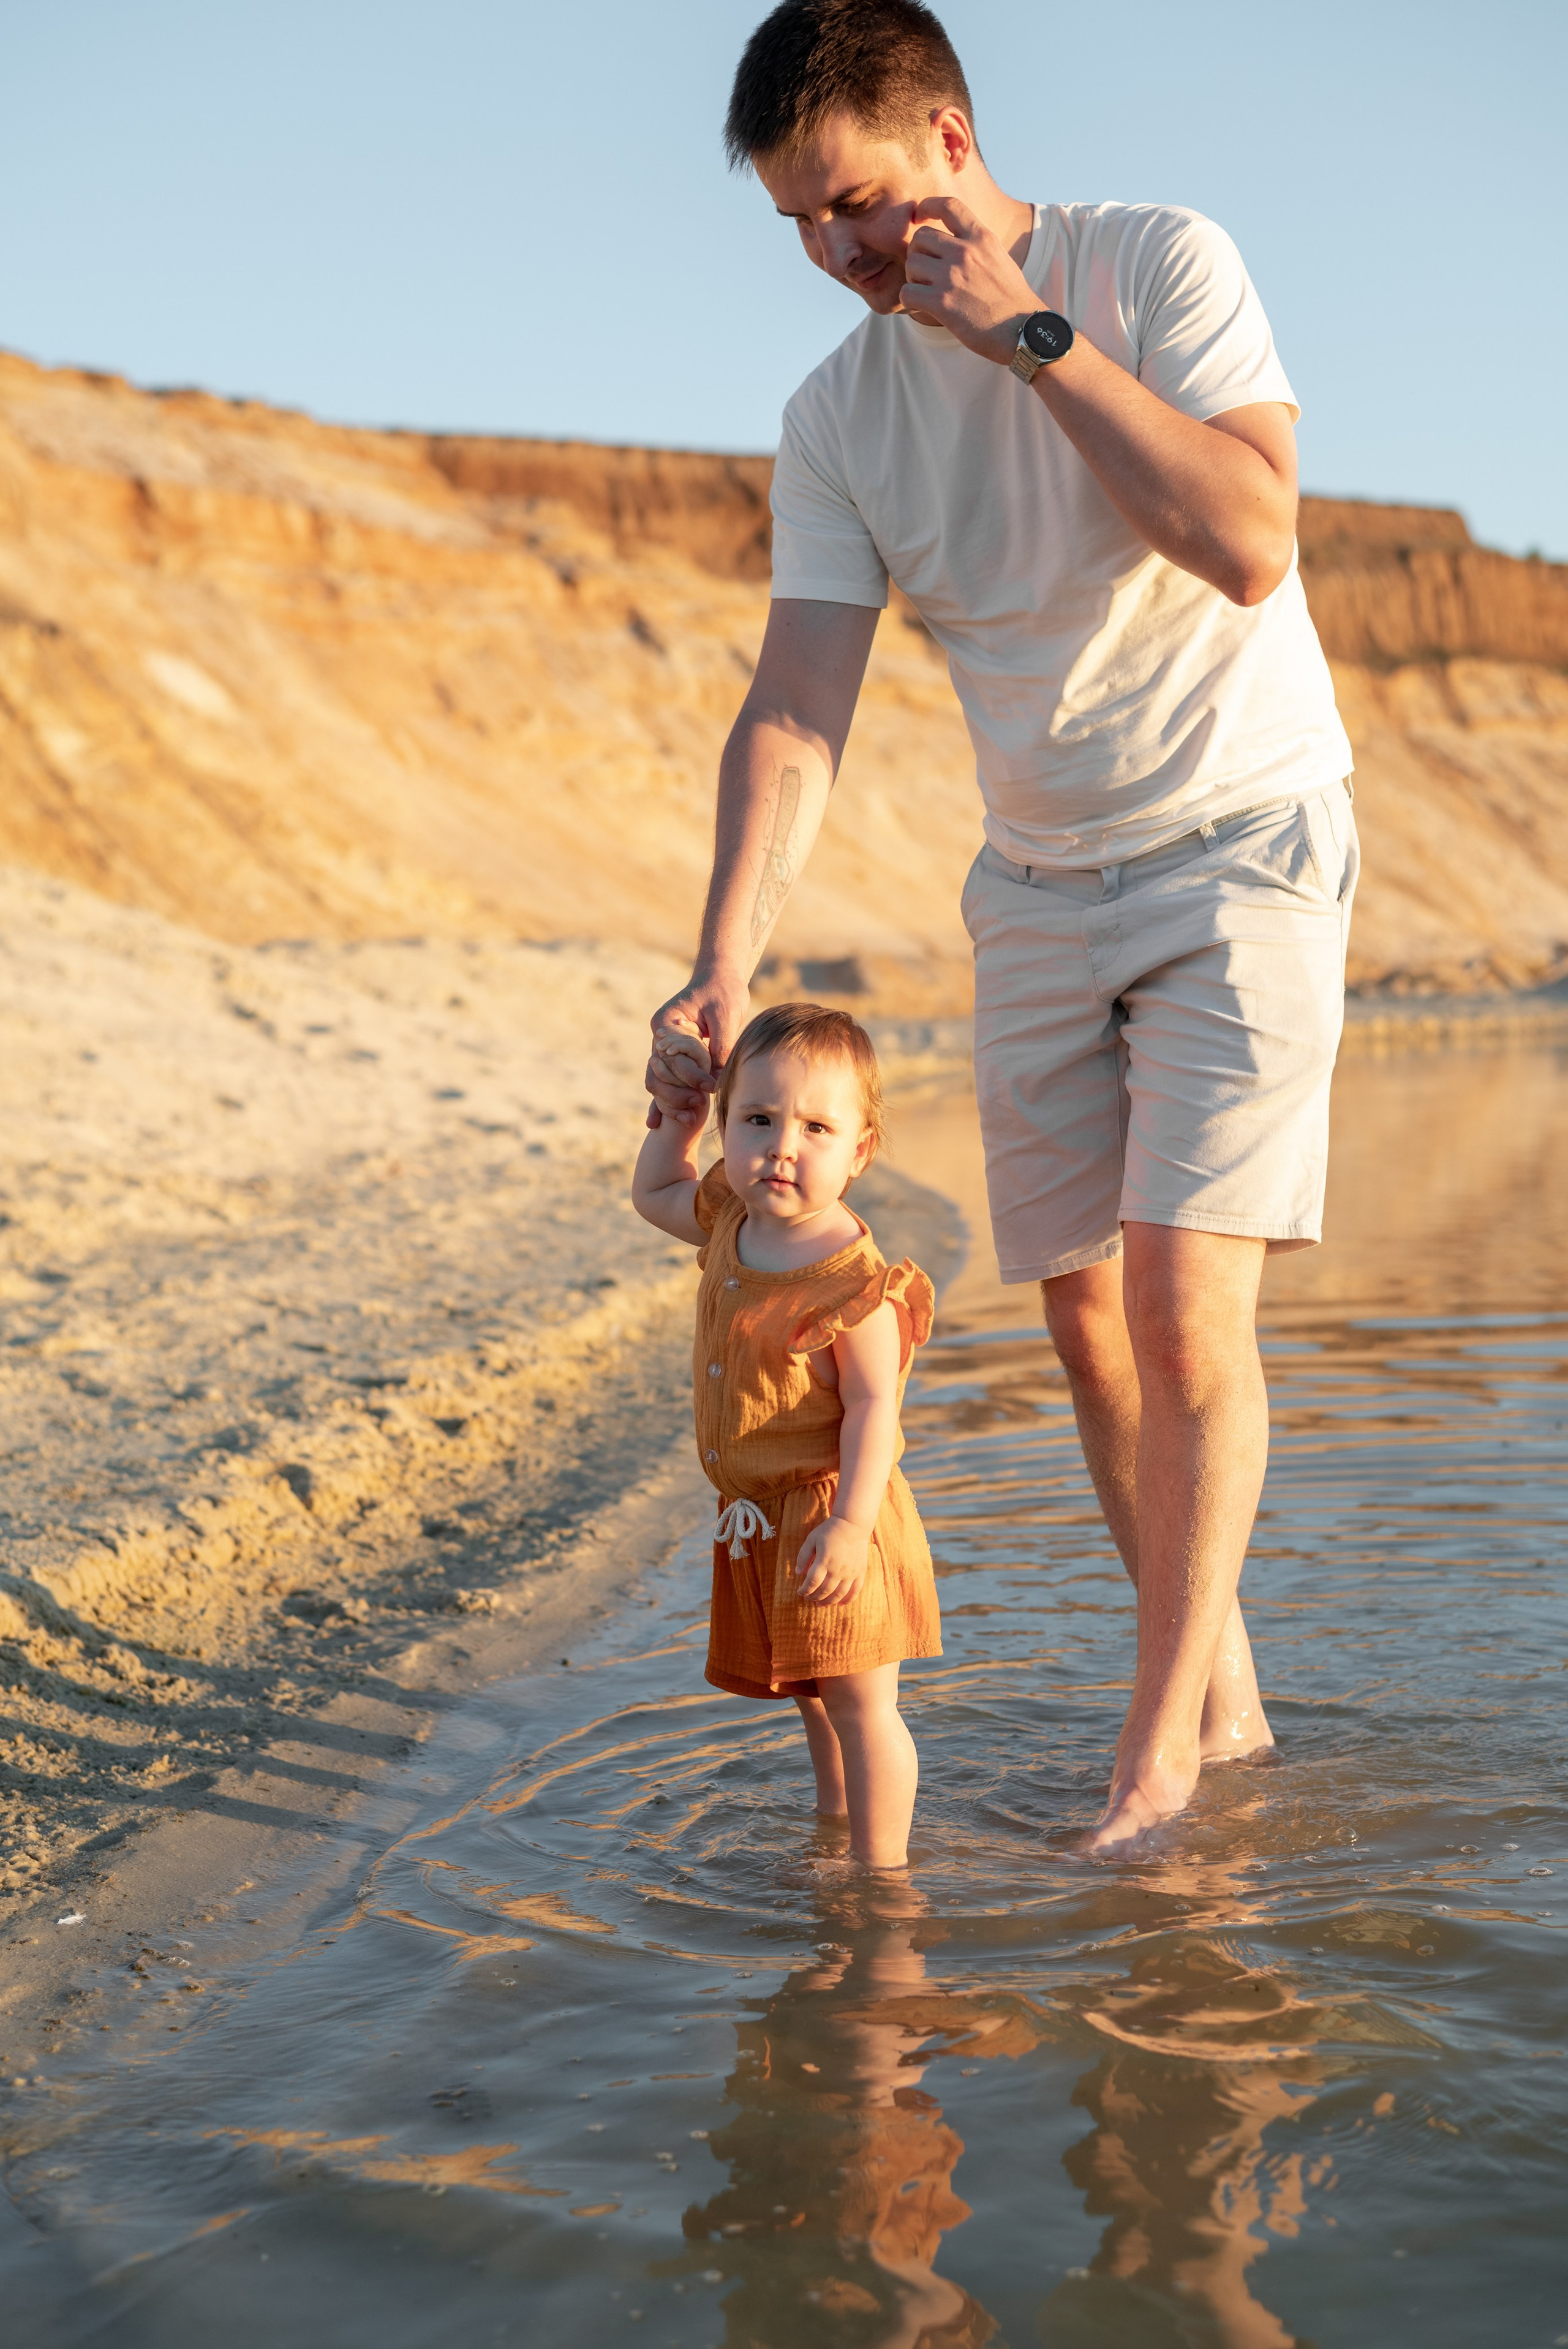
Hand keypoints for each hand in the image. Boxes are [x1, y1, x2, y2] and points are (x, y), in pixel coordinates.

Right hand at [645, 970, 749, 1129]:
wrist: (720, 981)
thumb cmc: (724, 993)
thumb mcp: (726, 1016)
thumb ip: (720, 1047)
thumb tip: (717, 1081)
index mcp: (666, 1023)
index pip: (671, 1056)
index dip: (689, 1074)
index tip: (710, 1086)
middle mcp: (659, 1038)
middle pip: (658, 1073)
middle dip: (677, 1093)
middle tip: (699, 1106)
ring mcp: (662, 1050)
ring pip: (655, 1082)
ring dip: (669, 1102)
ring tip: (688, 1119)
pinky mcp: (672, 1060)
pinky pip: (661, 1084)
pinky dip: (660, 1103)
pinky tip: (654, 1125)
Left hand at [794, 1516, 871, 1605]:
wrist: (852, 1524)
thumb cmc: (829, 1531)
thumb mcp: (812, 1539)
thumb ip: (803, 1556)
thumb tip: (797, 1573)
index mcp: (824, 1560)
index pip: (812, 1582)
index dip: (804, 1590)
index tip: (800, 1592)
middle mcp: (838, 1569)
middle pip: (824, 1590)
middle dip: (814, 1597)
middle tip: (808, 1598)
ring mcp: (850, 1572)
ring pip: (839, 1594)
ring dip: (828, 1602)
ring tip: (820, 1605)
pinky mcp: (860, 1572)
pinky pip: (855, 1590)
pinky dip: (848, 1600)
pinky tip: (841, 1604)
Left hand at [900, 196, 1036, 364]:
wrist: (1024, 331)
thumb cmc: (1012, 299)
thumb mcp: (999, 257)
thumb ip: (977, 245)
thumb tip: (955, 241)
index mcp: (981, 237)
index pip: (949, 206)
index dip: (928, 206)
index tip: (919, 215)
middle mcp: (965, 252)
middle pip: (920, 237)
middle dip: (917, 253)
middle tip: (924, 271)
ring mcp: (952, 276)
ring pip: (911, 264)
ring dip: (913, 278)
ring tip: (926, 290)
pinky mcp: (942, 303)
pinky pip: (907, 293)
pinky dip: (909, 301)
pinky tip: (921, 306)